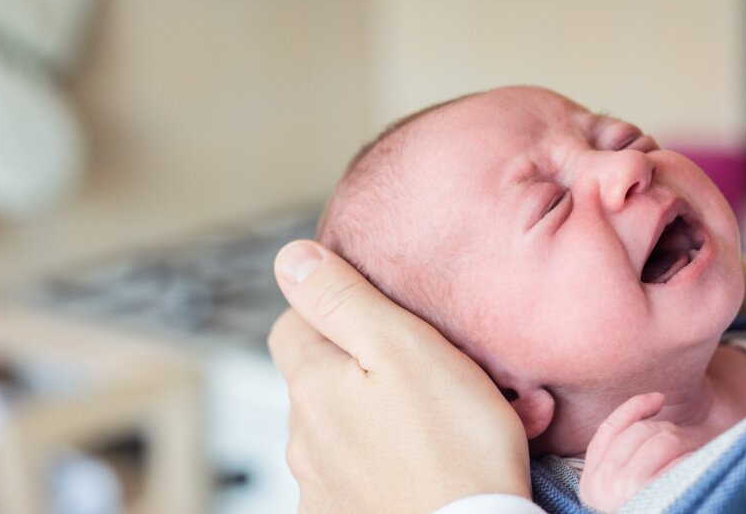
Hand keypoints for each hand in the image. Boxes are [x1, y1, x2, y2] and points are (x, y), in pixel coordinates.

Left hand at [268, 240, 529, 512]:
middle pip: (322, 379)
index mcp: (313, 385)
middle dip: (367, 368)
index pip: (293, 323)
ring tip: (447, 419)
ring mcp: (321, 486)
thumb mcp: (404, 347)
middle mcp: (303, 439)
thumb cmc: (454, 446)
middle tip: (434, 370)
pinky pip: (360, 474)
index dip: (337, 311)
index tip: (387, 319)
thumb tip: (291, 259)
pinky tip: (433, 461)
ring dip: (382, 416)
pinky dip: (389, 462)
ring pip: (345, 428)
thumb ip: (344, 299)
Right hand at [579, 394, 696, 512]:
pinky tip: (697, 466)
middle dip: (669, 431)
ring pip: (661, 438)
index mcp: (590, 484)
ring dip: (684, 443)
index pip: (610, 430)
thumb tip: (655, 398)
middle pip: (640, 431)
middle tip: (686, 448)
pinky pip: (677, 455)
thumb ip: (626, 449)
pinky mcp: (652, 493)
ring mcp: (626, 491)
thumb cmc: (659, 505)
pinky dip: (693, 456)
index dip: (634, 408)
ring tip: (693, 460)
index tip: (659, 399)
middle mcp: (602, 488)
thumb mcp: (628, 481)